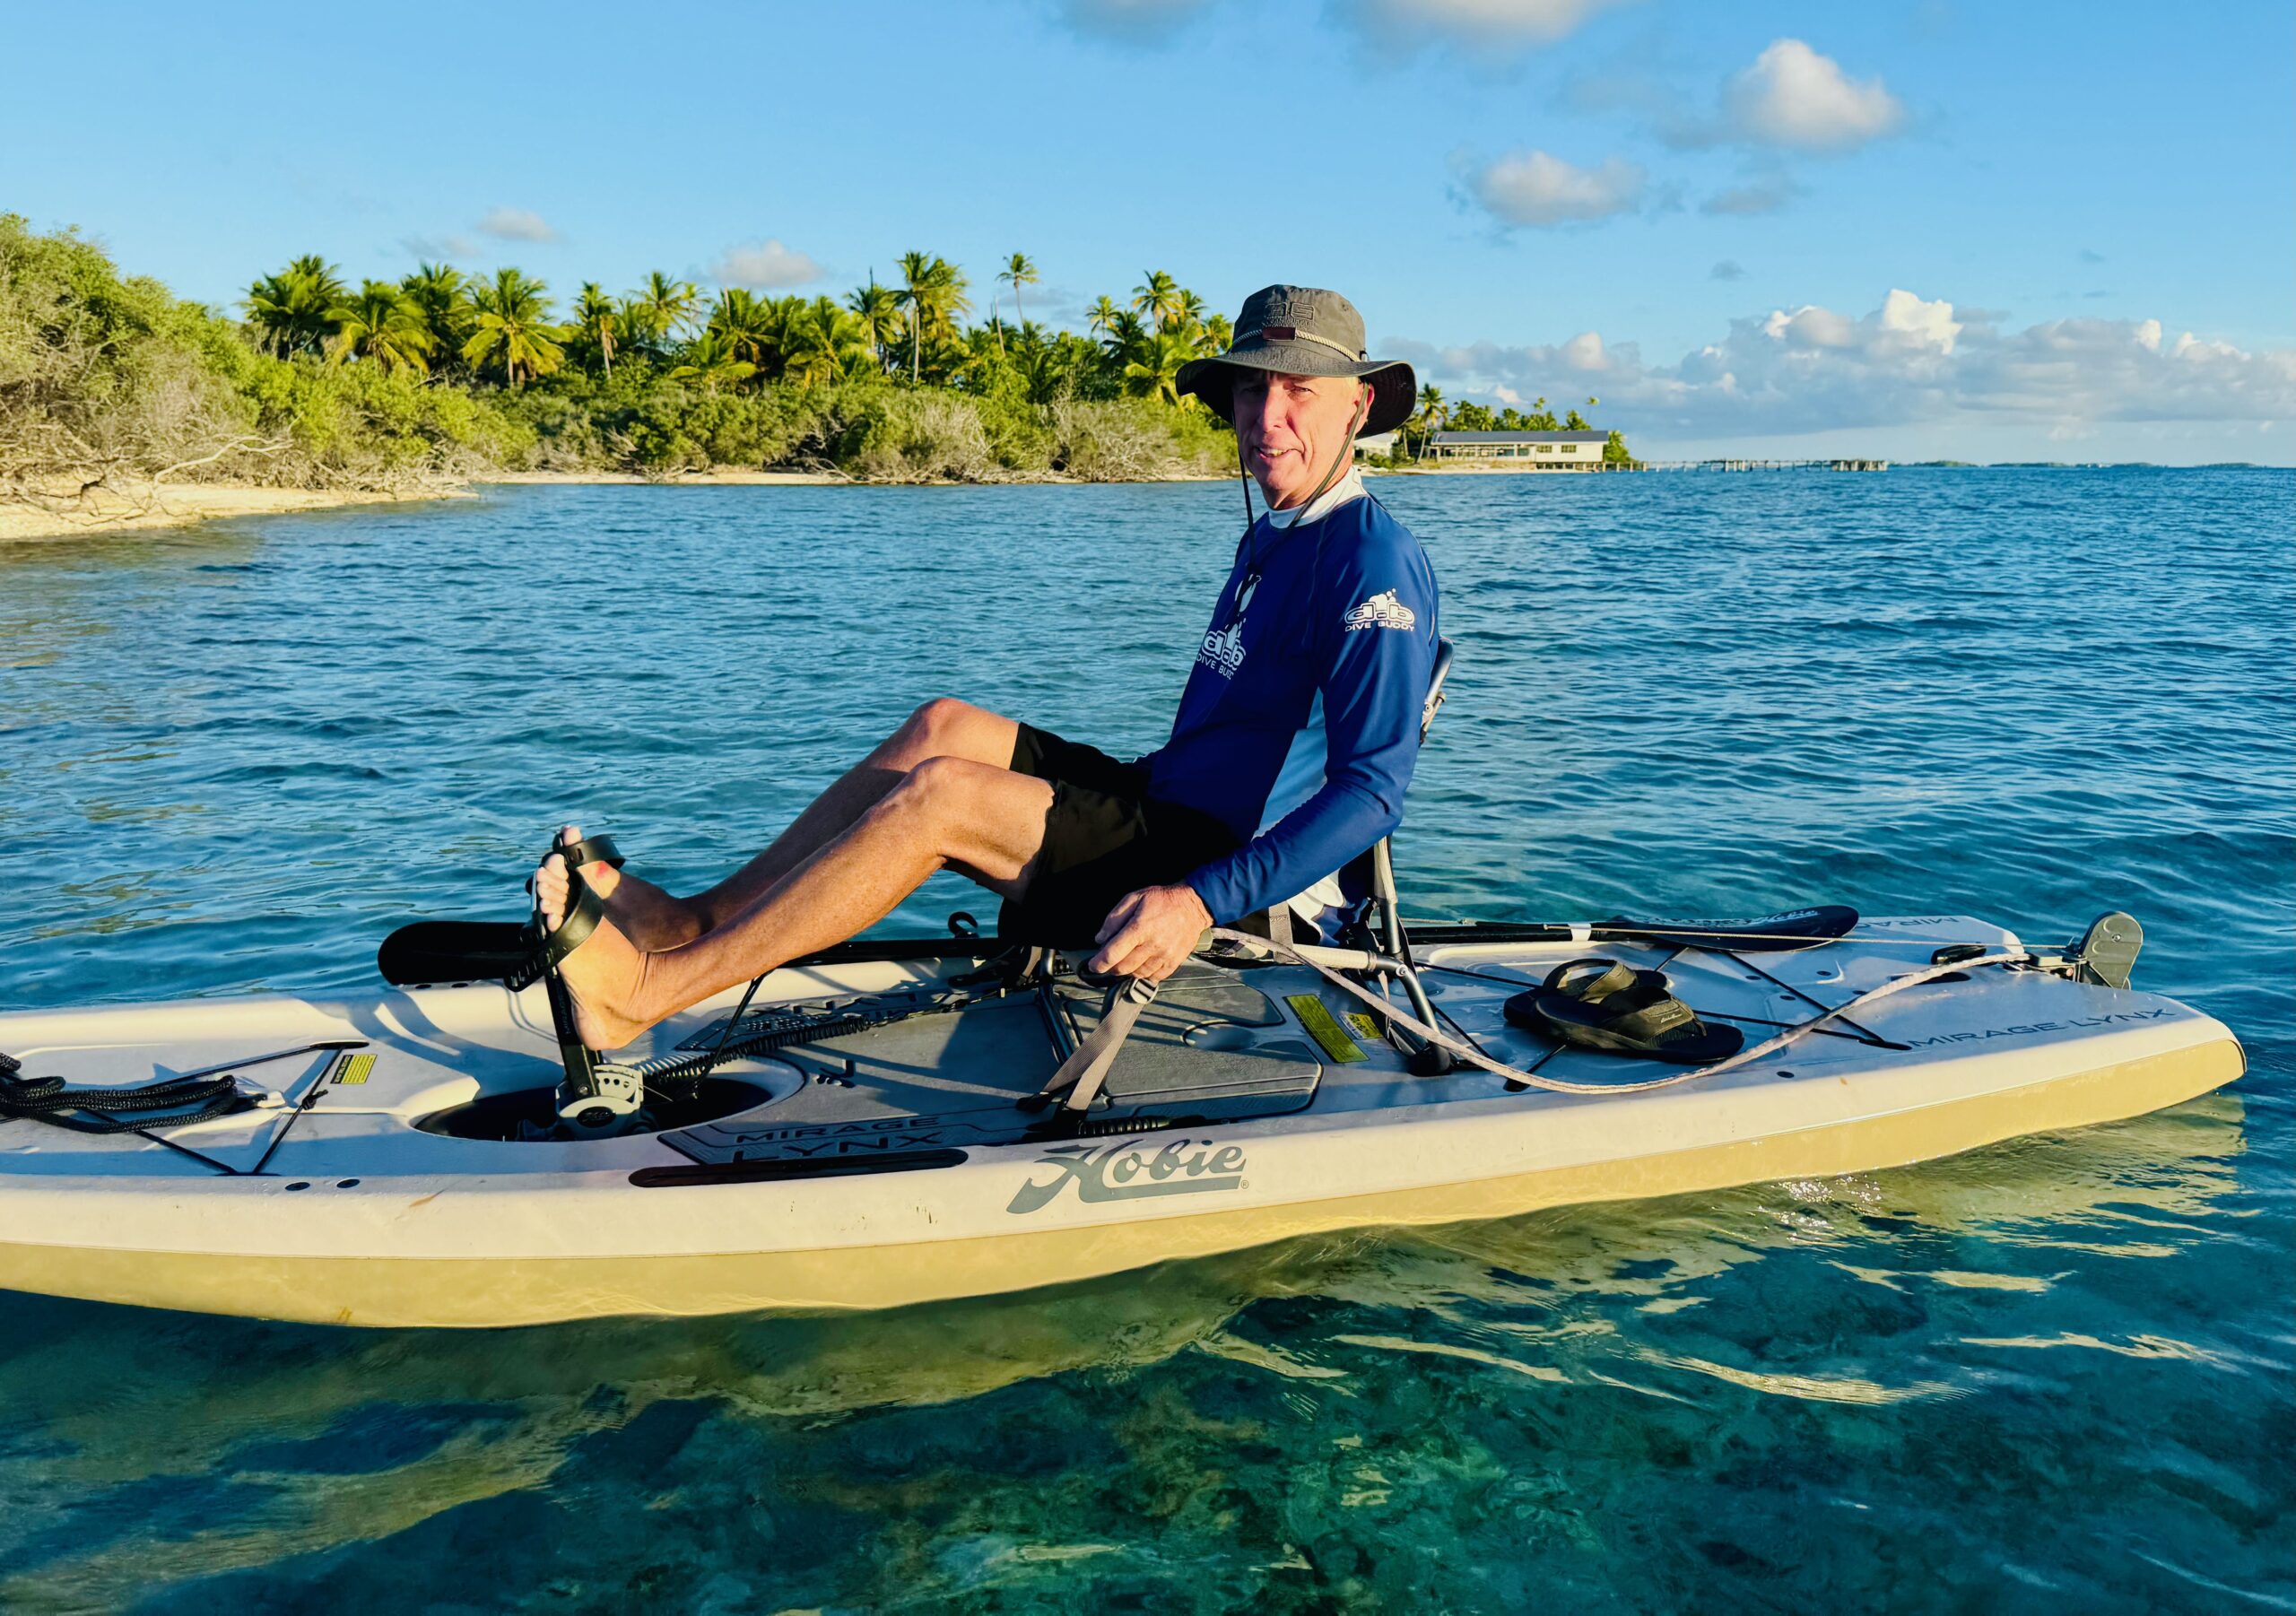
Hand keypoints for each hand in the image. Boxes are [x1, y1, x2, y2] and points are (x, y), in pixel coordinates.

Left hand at [1088, 884, 1212, 981]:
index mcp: (1139, 928)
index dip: (1099, 963)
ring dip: (1127, 971)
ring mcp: (1164, 955)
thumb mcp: (1134, 898)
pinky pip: (1154, 977)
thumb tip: (1101, 938)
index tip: (1093, 965)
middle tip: (1109, 961)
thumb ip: (1114, 918)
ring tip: (1127, 960)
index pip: (1113, 953)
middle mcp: (1152, 945)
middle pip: (1123, 967)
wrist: (1192, 905)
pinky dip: (1144, 974)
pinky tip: (1142, 965)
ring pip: (1137, 974)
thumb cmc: (1163, 900)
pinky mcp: (1174, 962)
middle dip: (1111, 967)